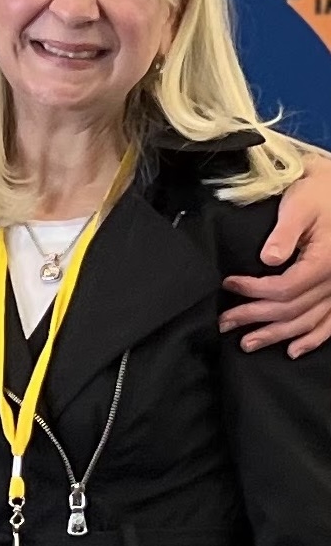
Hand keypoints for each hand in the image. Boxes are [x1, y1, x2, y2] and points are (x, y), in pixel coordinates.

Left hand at [219, 165, 330, 355]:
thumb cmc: (317, 193)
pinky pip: (329, 324)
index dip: (253, 291)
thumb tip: (268, 259)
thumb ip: (285, 232)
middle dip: (255, 317)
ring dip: (277, 335)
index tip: (229, 284)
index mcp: (324, 261)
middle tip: (225, 322)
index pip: (285, 288)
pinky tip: (293, 351)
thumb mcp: (299, 204)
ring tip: (248, 343)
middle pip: (292, 310)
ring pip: (308, 322)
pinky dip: (312, 339)